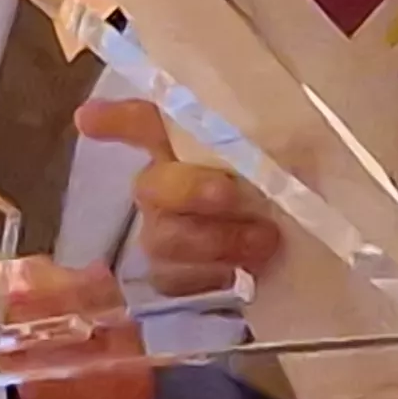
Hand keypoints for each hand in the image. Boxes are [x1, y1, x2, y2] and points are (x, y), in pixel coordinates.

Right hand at [80, 96, 284, 294]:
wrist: (307, 248)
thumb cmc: (295, 187)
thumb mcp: (299, 152)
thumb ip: (286, 138)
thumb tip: (297, 142)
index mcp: (191, 143)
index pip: (146, 121)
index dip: (117, 119)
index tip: (90, 118)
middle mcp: (165, 183)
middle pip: (152, 185)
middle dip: (190, 190)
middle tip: (230, 195)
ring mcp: (164, 231)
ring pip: (162, 237)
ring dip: (212, 241)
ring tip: (263, 241)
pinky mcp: (174, 275)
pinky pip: (172, 279)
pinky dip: (208, 277)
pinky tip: (240, 274)